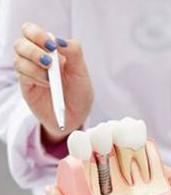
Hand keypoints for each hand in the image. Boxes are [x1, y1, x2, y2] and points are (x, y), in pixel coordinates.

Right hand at [14, 23, 92, 142]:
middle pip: (21, 42)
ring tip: (50, 77)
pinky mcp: (26, 86)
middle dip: (33, 49)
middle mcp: (37, 58)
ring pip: (19, 58)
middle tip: (49, 61)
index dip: (37, 34)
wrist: (75, 118)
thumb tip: (60, 40)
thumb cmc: (79, 94)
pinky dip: (35, 76)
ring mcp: (30, 72)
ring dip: (34, 65)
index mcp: (50, 50)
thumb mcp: (82, 74)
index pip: (32, 31)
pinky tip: (47, 84)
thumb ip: (74, 54)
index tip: (52, 46)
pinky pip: (22, 74)